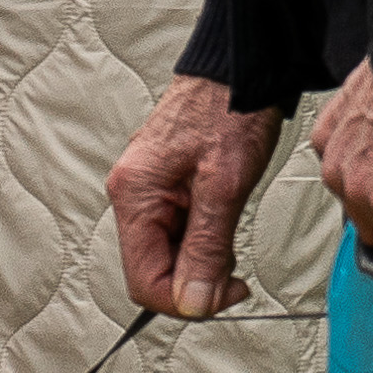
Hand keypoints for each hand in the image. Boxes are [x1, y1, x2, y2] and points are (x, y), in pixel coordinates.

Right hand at [111, 79, 274, 317]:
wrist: (240, 71)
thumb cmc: (230, 110)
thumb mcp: (224, 185)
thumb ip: (206, 248)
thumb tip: (194, 301)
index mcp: (135, 194)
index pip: (143, 280)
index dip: (184, 299)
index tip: (225, 294)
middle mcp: (132, 195)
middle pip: (152, 271)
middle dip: (194, 281)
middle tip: (236, 274)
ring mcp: (147, 192)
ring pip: (166, 255)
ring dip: (201, 261)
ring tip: (232, 238)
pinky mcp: (165, 188)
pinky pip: (176, 233)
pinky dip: (202, 241)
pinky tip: (223, 225)